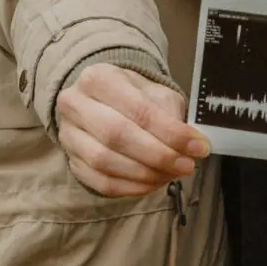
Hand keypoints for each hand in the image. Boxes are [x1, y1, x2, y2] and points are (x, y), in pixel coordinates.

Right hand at [56, 64, 209, 197]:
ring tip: (172, 174)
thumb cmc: (132, 95)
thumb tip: (191, 142)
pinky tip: (153, 183)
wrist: (99, 101)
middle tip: (187, 165)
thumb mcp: (154, 91)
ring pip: (105, 162)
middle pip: (117, 136)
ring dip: (145, 174)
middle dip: (158, 155)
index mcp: (99, 78)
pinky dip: (130, 188)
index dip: (170, 132)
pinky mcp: (70, 161)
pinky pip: (100, 182)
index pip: (137, 108)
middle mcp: (75, 104)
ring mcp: (68, 135)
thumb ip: (170, 113)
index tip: (198, 146)